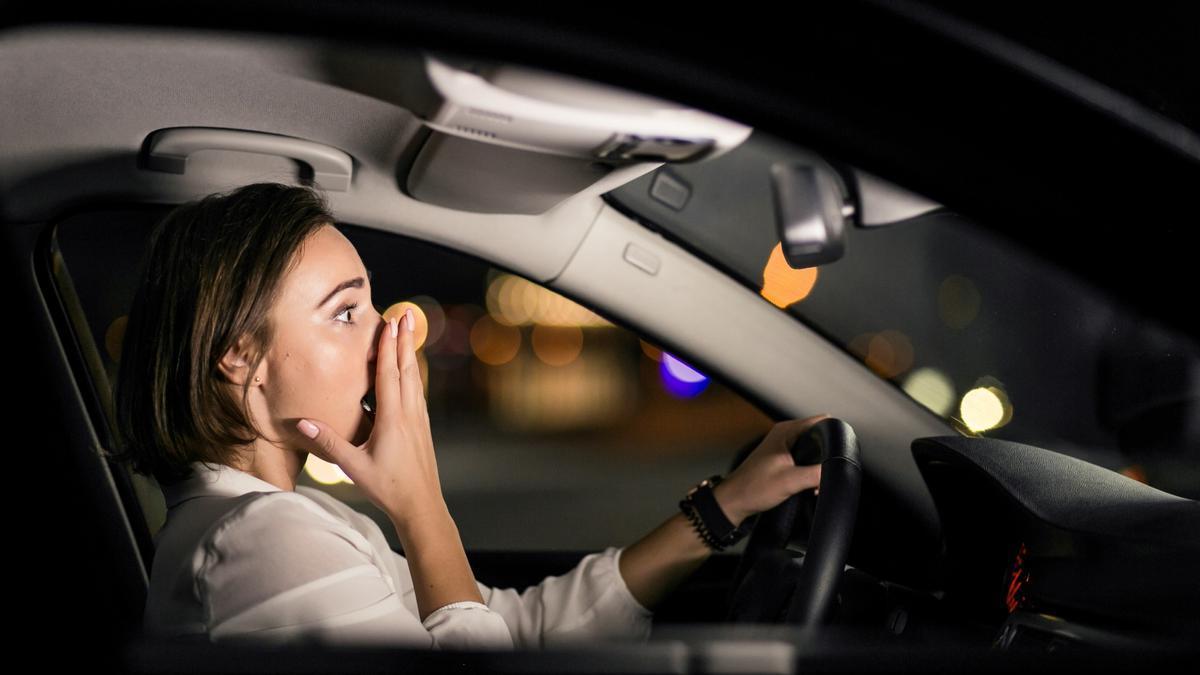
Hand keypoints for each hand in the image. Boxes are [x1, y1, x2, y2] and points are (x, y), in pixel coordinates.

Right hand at [294, 309, 445, 525]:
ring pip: (415, 379)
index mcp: (393, 418)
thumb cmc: (388, 488)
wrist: (422, 507)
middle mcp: (410, 414)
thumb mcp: (354, 467)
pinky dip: (413, 375)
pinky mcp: (422, 428)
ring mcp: (419, 420)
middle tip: (407, 313)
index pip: (389, 374)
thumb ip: (328, 443)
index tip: (389, 322)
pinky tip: (411, 372)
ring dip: (410, 353)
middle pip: (407, 368)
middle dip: (405, 339)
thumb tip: (301, 422)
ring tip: (409, 332)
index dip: (388, 346)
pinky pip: (417, 393)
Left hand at [713, 414, 830, 521]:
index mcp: (786, 431)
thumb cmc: (753, 488)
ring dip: (819, 463)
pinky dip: (810, 469)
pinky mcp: (782, 459)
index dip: (834, 434)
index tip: (839, 450)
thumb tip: (836, 470)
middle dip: (827, 452)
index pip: (821, 421)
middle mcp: (784, 434)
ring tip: (818, 480)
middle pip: (819, 436)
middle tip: (828, 470)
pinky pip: (805, 458)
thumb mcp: (791, 481)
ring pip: (813, 449)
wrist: (735, 501)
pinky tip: (811, 484)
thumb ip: (816, 474)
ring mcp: (783, 446)